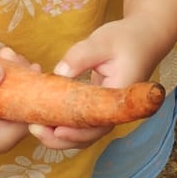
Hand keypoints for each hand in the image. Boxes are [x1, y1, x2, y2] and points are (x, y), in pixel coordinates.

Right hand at [0, 57, 29, 157]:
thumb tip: (0, 68)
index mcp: (5, 136)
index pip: (30, 111)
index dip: (32, 87)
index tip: (25, 64)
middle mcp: (5, 129)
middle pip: (22, 96)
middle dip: (17, 71)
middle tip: (6, 51)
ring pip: (9, 89)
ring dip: (3, 67)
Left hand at [25, 18, 160, 150]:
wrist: (143, 38)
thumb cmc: (125, 39)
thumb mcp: (102, 41)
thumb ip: (81, 57)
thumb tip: (59, 73)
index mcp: (120, 98)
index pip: (99, 124)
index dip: (77, 133)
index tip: (56, 130)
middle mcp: (115, 110)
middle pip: (89, 136)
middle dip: (60, 139)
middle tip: (33, 128)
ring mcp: (107, 111)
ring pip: (84, 134)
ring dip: (59, 135)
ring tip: (34, 126)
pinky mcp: (98, 107)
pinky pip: (81, 122)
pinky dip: (64, 124)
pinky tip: (44, 117)